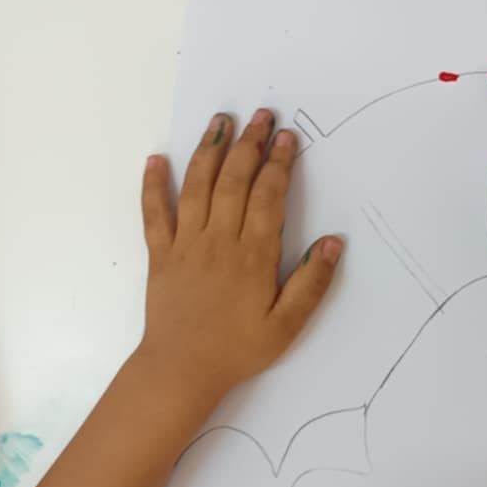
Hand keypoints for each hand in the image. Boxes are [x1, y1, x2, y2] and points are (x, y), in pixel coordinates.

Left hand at [137, 109, 342, 398]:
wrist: (180, 371)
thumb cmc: (237, 349)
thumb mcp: (287, 324)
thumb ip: (311, 282)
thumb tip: (333, 242)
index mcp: (253, 255)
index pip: (268, 197)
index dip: (280, 164)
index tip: (288, 137)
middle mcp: (218, 240)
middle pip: (234, 180)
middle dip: (249, 144)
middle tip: (261, 115)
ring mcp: (185, 244)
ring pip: (197, 187)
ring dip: (209, 150)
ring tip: (219, 120)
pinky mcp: (160, 254)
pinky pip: (154, 213)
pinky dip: (153, 185)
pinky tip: (156, 159)